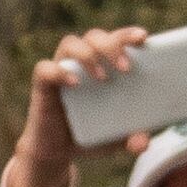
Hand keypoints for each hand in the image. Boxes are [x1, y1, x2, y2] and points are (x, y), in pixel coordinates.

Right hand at [8, 26, 148, 186]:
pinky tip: (74, 83)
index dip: (127, 34)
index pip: (114, 38)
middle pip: (94, 36)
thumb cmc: (89, 134)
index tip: (143, 38)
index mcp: (102, 64)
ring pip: (71, 43)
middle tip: (126, 69)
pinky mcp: (42, 85)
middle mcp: (80, 61)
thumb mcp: (115, 139)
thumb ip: (132, 138)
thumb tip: (144, 143)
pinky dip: (59, 72)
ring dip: (88, 55)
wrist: (56, 152)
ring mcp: (60, 69)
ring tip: (102, 78)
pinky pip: (45, 69)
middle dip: (112, 45)